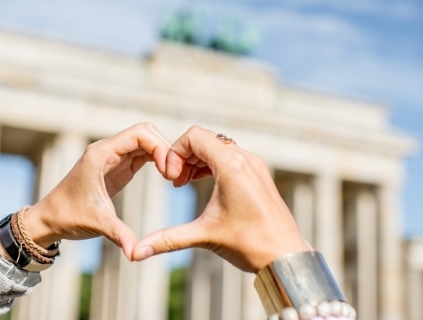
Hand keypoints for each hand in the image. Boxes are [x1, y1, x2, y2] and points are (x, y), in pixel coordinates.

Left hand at [21, 123, 170, 259]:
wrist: (51, 219)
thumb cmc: (69, 216)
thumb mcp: (98, 224)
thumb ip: (119, 235)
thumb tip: (135, 254)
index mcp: (101, 154)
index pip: (139, 134)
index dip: (159, 147)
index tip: (168, 172)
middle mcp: (107, 149)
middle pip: (146, 132)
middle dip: (165, 148)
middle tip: (175, 175)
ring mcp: (113, 156)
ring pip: (145, 141)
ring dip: (163, 154)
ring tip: (174, 177)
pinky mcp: (117, 166)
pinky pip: (142, 154)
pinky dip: (157, 160)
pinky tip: (167, 177)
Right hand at [132, 126, 311, 271]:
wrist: (286, 257)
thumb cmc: (250, 245)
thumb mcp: (204, 236)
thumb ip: (167, 239)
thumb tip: (136, 253)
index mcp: (231, 166)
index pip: (194, 136)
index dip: (175, 152)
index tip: (171, 179)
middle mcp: (245, 159)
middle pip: (204, 139)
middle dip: (184, 157)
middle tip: (176, 184)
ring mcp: (254, 165)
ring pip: (217, 147)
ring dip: (197, 161)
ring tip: (185, 184)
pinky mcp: (259, 174)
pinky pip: (230, 157)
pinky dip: (212, 165)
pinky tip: (203, 185)